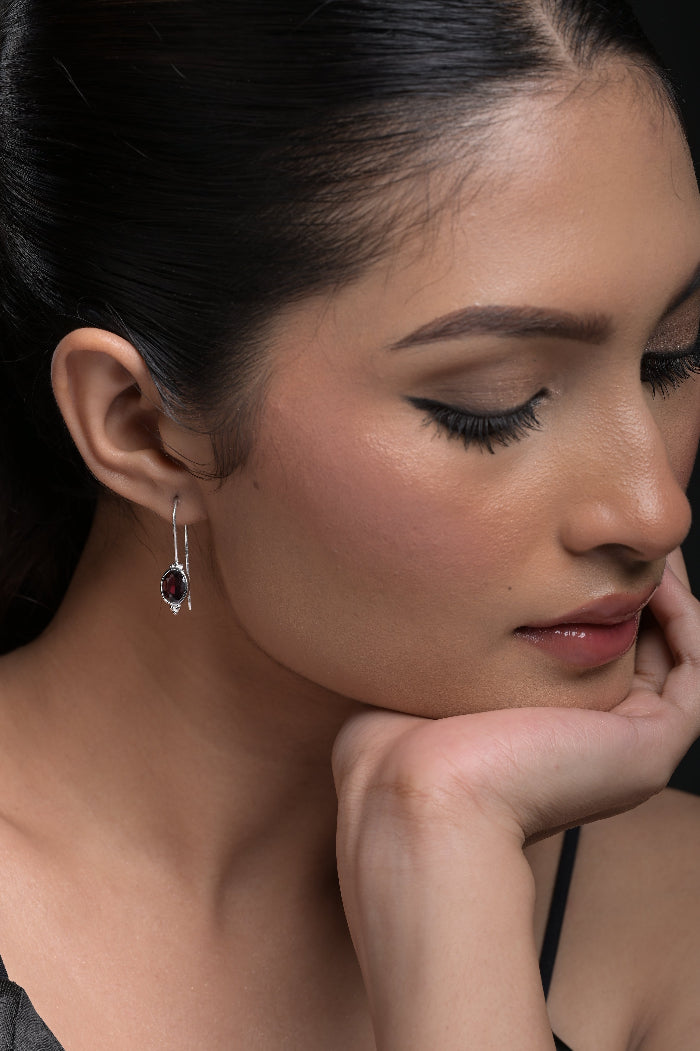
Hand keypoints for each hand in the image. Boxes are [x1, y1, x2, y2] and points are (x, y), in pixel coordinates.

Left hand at [334, 551, 699, 845]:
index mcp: (541, 730)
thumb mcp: (421, 675)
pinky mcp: (649, 748)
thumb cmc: (397, 744)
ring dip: (667, 598)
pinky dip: (686, 620)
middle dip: (635, 590)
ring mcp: (623, 749)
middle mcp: (588, 741)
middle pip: (637, 651)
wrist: (416, 794)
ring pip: (672, 658)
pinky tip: (658, 578)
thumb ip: (443, 641)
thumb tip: (420, 594)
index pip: (589, 655)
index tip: (579, 550)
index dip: (594, 600)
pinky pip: (694, 674)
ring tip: (648, 549)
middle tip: (625, 539)